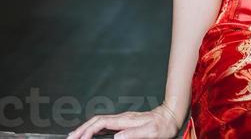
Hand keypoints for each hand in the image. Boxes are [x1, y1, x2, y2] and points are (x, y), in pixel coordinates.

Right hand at [66, 102, 181, 138]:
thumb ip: (134, 134)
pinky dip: (95, 129)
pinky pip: (105, 125)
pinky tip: (92, 135)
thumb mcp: (151, 132)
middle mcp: (122, 118)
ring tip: (76, 137)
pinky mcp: (125, 123)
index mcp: (125, 120)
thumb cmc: (163, 126)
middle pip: (96, 121)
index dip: (88, 131)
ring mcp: (123, 120)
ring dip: (86, 128)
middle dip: (81, 129)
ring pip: (99, 122)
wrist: (172, 115)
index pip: (100, 123)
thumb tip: (116, 137)